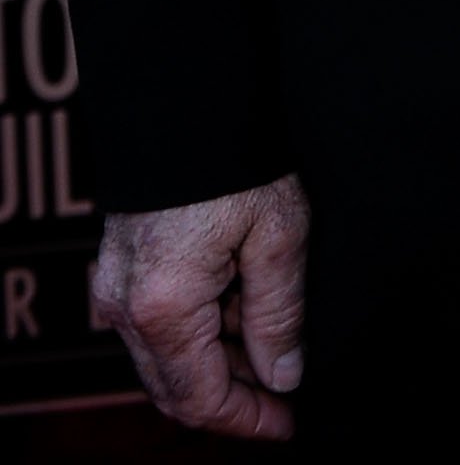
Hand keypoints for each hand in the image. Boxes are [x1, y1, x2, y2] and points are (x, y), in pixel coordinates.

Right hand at [92, 173, 309, 439]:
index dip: (248, 420)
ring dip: (216, 362)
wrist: (185, 94)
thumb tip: (283, 374)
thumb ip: (279, 314)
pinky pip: (155, 324)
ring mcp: (115, 287)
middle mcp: (126, 308)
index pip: (202, 399)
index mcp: (165, 308)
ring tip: (271, 340)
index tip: (288, 421)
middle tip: (284, 392)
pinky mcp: (118, 266)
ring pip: (165, 359)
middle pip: (177, 388)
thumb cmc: (235, 155)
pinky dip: (196, 331)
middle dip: (233, 397)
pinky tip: (239, 308)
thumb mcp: (279, 234)